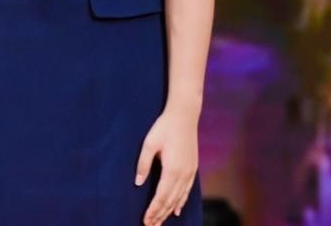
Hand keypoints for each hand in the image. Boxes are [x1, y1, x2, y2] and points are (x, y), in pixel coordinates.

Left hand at [136, 106, 198, 224]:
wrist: (185, 115)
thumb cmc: (164, 127)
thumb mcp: (149, 143)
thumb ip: (143, 164)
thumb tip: (138, 183)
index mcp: (172, 169)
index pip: (161, 197)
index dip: (153, 211)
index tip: (145, 221)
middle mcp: (183, 174)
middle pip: (170, 201)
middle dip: (160, 215)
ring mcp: (190, 172)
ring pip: (179, 198)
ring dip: (169, 211)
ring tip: (160, 222)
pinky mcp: (193, 168)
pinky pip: (187, 191)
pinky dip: (181, 202)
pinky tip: (177, 211)